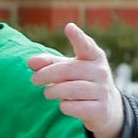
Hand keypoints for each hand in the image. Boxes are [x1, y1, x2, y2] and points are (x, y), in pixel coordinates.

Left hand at [28, 23, 125, 137]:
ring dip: (53, 91)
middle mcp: (101, 71)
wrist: (106, 107)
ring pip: (70, 89)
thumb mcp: (68, 69)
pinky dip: (63, 106)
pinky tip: (65, 104)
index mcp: (94, 57)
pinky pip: (73, 107)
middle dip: (46, 75)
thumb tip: (31, 61)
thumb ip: (49, 63)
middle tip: (34, 80)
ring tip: (49, 92)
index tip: (69, 28)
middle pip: (68, 70)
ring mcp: (102, 90)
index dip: (78, 37)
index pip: (86, 45)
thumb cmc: (81, 82)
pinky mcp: (100, 109)